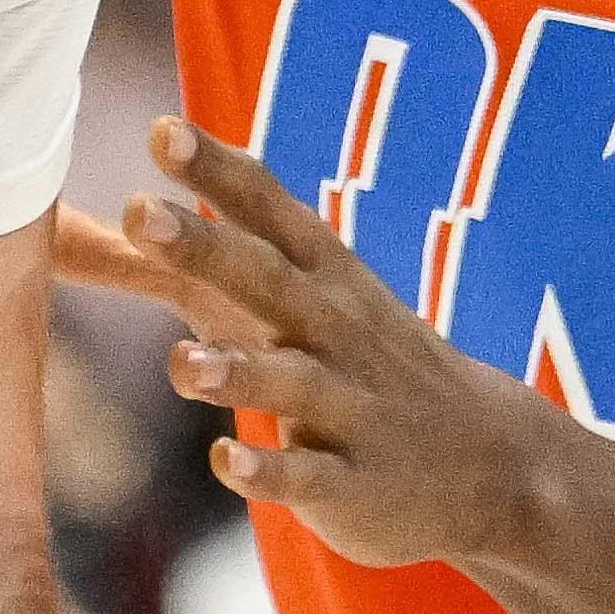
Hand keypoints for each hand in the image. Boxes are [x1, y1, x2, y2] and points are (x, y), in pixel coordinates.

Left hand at [48, 119, 564, 572]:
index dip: (216, 171)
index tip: (163, 130)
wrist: (492, 461)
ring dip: (235, 372)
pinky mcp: (351, 483)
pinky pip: (305, 476)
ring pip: (288, 383)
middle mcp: (335, 332)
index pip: (269, 211)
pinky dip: (267, 469)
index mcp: (326, 279)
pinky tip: (226, 459)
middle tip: (139, 212)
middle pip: (266, 281)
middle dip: (205, 246)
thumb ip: (228, 256)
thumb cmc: (371, 362)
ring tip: (179, 364)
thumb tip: (123, 220)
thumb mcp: (319, 298)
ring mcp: (348, 408)